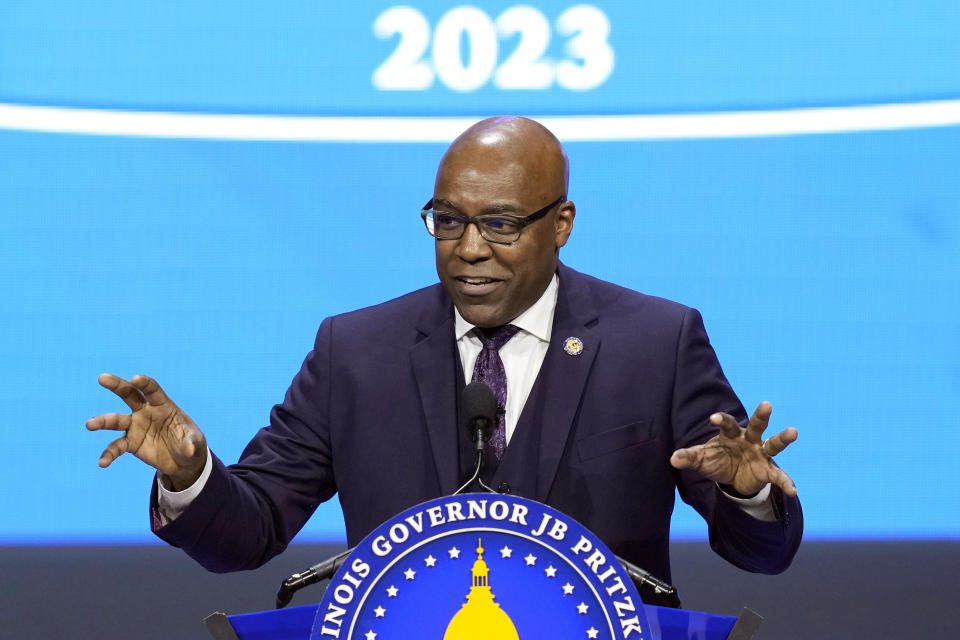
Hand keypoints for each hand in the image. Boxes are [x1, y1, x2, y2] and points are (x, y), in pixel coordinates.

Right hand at [86, 374, 206, 490]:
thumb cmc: (191, 444)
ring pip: (116, 420)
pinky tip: (103, 463)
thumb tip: (189, 449)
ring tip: (89, 424)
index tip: (136, 378)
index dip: (145, 384)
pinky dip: (109, 454)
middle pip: (129, 394)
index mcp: (163, 405)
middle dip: (116, 385)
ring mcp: (136, 426)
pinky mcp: (131, 443)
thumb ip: (191, 443)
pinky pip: (116, 447)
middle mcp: (146, 412)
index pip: (153, 390)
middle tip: (102, 378)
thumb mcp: (196, 442)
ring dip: (103, 421)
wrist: (183, 460)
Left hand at [670, 402, 797, 497]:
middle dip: (761, 415)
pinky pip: (778, 475)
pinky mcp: (768, 470)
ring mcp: (760, 454)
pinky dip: (786, 482)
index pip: (726, 424)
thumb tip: (673, 459)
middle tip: (766, 404)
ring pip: (773, 443)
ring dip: (782, 438)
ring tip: (793, 431)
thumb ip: (689, 457)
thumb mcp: (702, 460)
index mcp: (730, 435)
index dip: (721, 420)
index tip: (713, 418)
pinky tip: (792, 490)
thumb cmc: (717, 461)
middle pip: (756, 425)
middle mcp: (748, 440)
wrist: (732, 479)